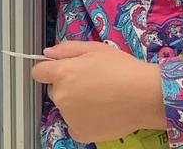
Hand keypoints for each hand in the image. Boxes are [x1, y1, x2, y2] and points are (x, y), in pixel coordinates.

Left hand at [31, 41, 164, 142]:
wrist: (144, 95)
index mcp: (62, 73)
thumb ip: (67, 49)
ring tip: (101, 98)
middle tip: (91, 84)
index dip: (48, 70)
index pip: (38, 72)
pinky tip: (101, 113)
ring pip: (65, 108)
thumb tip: (48, 53)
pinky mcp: (79, 132)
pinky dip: (83, 121)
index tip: (60, 71)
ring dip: (76, 104)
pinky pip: (74, 125)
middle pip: (54, 90)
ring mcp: (69, 116)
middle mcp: (60, 95)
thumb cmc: (122, 69)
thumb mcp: (95, 48)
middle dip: (66, 87)